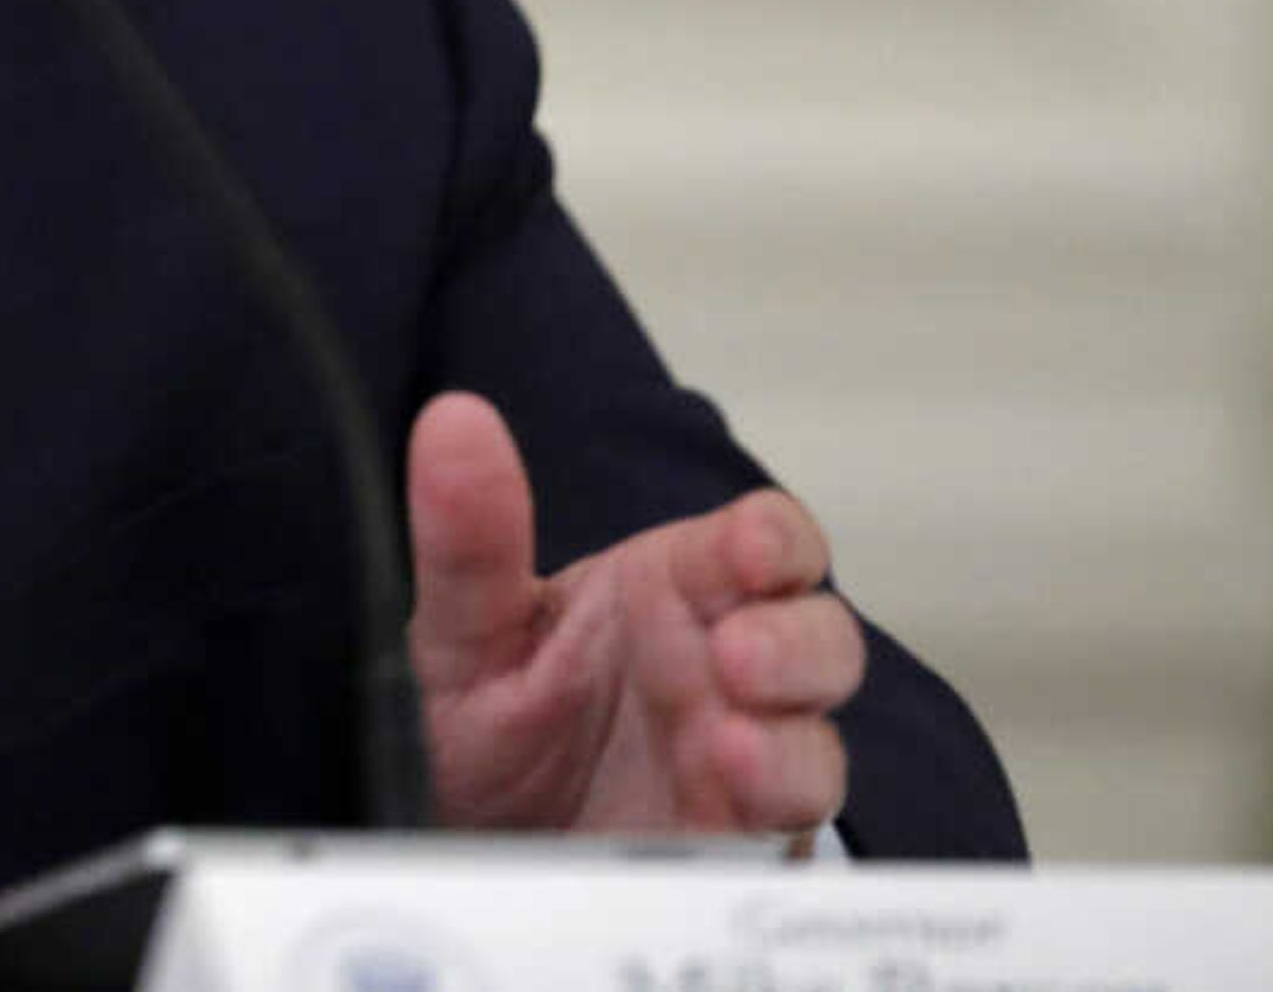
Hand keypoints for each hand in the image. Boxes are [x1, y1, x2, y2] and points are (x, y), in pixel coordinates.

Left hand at [404, 391, 862, 837]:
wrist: (467, 844)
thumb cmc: (492, 721)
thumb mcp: (465, 629)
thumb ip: (468, 537)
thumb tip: (454, 422)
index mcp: (672, 595)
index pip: (764, 543)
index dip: (773, 541)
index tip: (749, 547)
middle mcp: (722, 674)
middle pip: (819, 640)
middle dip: (796, 645)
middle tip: (736, 655)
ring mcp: (737, 765)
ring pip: (816, 745)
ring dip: (786, 745)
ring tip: (725, 744)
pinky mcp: (728, 850)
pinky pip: (780, 840)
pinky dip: (760, 826)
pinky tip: (717, 809)